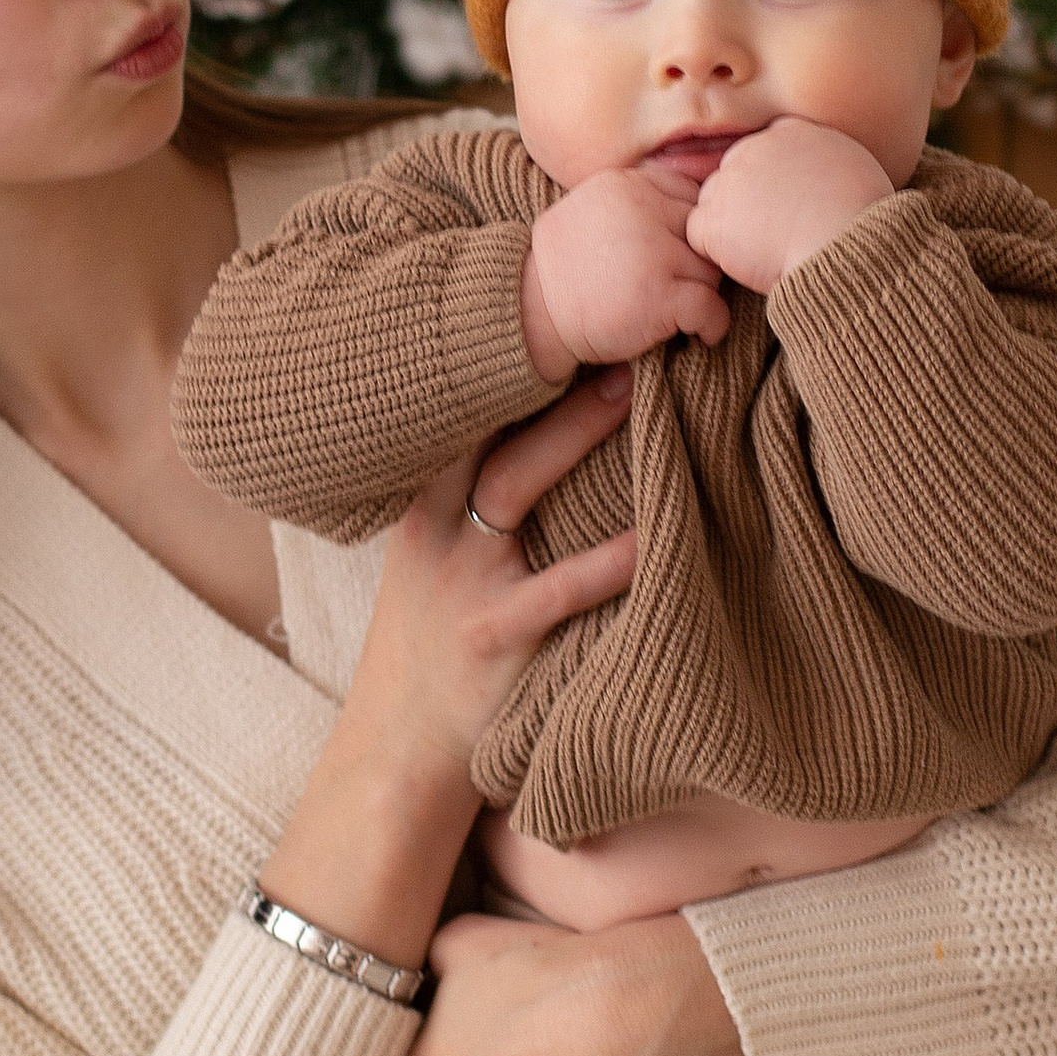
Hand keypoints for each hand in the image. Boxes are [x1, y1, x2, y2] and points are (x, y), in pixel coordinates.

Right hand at [257, 376, 637, 959]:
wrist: (399, 752)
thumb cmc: (431, 645)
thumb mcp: (432, 561)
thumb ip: (472, 497)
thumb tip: (547, 429)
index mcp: (423, 506)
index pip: (462, 414)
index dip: (505, 358)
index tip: (561, 303)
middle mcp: (437, 533)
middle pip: (493, 431)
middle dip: (551, 377)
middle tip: (619, 327)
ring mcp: (464, 585)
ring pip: (518, 488)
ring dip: (578, 435)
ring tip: (640, 391)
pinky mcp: (495, 641)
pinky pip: (559, 591)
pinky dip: (610, 562)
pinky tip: (657, 535)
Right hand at [521, 167, 730, 377]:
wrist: (531, 314)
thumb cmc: (565, 269)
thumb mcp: (591, 208)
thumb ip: (635, 199)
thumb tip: (692, 205)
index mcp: (626, 184)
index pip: (690, 194)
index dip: (690, 229)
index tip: (680, 254)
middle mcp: (642, 210)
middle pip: (705, 232)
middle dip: (698, 261)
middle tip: (681, 287)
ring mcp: (653, 252)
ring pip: (711, 270)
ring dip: (702, 294)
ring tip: (682, 310)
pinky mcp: (660, 296)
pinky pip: (712, 308)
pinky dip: (712, 326)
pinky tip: (699, 334)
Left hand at [685, 119, 893, 295]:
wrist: (847, 246)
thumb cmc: (865, 222)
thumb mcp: (860, 172)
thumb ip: (832, 164)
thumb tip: (827, 181)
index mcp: (796, 132)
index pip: (768, 148)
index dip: (773, 179)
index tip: (788, 204)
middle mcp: (757, 147)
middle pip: (735, 169)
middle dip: (748, 200)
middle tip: (775, 232)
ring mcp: (730, 180)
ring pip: (715, 200)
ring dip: (731, 225)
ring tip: (767, 251)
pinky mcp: (712, 218)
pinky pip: (700, 234)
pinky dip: (718, 253)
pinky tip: (749, 263)